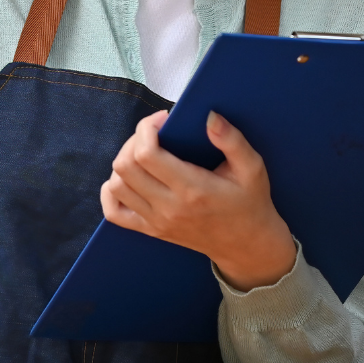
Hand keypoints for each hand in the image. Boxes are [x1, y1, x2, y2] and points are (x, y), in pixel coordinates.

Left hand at [100, 110, 296, 291]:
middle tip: (154, 134)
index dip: (146, 129)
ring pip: (116, 185)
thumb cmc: (250, 203)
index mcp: (192, 189)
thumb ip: (232, 141)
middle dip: (134, 141)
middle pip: (125, 166)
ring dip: (124, 163)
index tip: (162, 120)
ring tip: (144, 153)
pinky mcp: (150, 230)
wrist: (247, 246)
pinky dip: (111, 192)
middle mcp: (168, 207)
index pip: (146, 154)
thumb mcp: (252, 169)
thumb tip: (210, 116)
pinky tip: (127, 179)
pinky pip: (114, 212)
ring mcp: (156, 221)